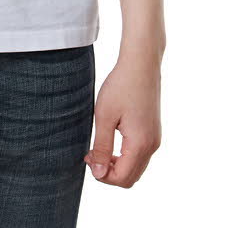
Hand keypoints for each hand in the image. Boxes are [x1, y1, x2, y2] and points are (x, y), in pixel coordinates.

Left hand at [84, 55, 161, 187]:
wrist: (141, 64)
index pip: (122, 178)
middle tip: (91, 155)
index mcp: (140, 144)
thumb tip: (98, 173)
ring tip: (98, 148)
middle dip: (109, 173)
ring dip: (117, 164)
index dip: (102, 175)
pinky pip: (140, 155)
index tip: (87, 157)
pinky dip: (125, 155)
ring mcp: (155, 138)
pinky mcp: (153, 131)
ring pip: (136, 167)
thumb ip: (102, 147)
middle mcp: (152, 146)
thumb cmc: (120, 86)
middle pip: (131, 177)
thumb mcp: (104, 116)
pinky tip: (110, 139)